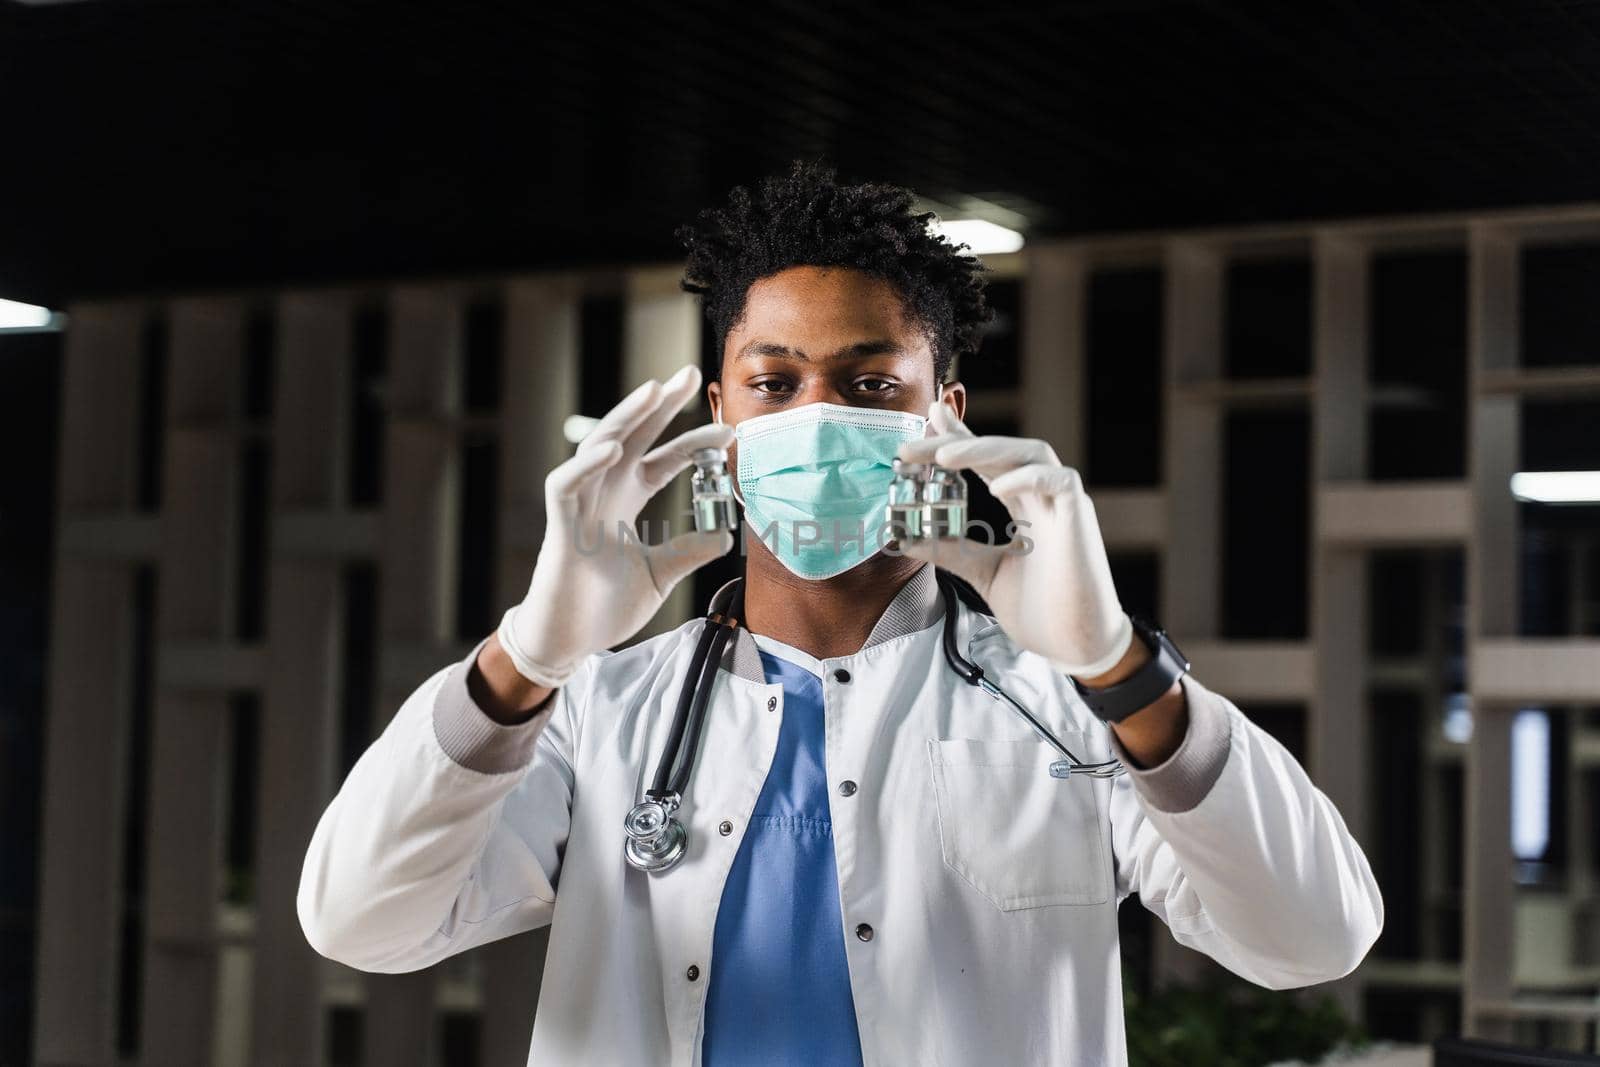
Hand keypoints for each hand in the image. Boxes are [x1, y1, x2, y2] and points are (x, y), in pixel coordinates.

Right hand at [496, 365, 733, 686]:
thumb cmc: (604, 607)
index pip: (662, 459)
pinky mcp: (560, 525)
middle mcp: (604, 493)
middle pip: (632, 437)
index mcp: (626, 500)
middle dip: (659, 405)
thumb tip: (724, 535)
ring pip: (599, 447)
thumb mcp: (660, 575)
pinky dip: (587, 464)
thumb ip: (687, 551)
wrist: (570, 640)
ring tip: (653, 392)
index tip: (730, 434)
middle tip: (689, 374)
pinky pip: (567, 485)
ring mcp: (580, 505)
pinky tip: (612, 449)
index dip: (692, 444)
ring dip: (625, 418)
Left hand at [895, 402, 1133, 677]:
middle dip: (956, 441)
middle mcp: (1042, 497)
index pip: (989, 459)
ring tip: (945, 456)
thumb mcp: (981, 573)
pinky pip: (1059, 481)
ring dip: (985, 449)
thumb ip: (949, 550)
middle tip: (912, 447)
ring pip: (1030, 453)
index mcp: (1023, 506)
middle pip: (1001, 450)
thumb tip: (903, 537)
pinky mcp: (1079, 519)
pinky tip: (998, 487)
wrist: (1075, 646)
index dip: (961, 435)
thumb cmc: (1040, 610)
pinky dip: (1028, 478)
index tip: (929, 418)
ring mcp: (1063, 505)